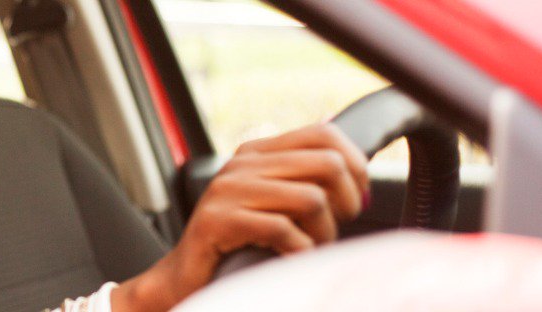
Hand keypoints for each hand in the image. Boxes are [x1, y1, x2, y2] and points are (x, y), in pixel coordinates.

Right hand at [112, 124, 369, 311]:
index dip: (355, 164)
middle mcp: (241, 165)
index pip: (323, 134)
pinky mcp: (218, 221)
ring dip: (323, 233)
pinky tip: (290, 257)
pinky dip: (298, 250)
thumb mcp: (271, 203)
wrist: (184, 278)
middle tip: (335, 227)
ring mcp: (227, 191)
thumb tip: (357, 165)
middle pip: (327, 164)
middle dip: (346, 201)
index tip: (357, 197)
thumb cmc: (237, 246)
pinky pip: (283, 229)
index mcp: (256, 153)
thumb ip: (302, 180)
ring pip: (311, 199)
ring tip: (310, 247)